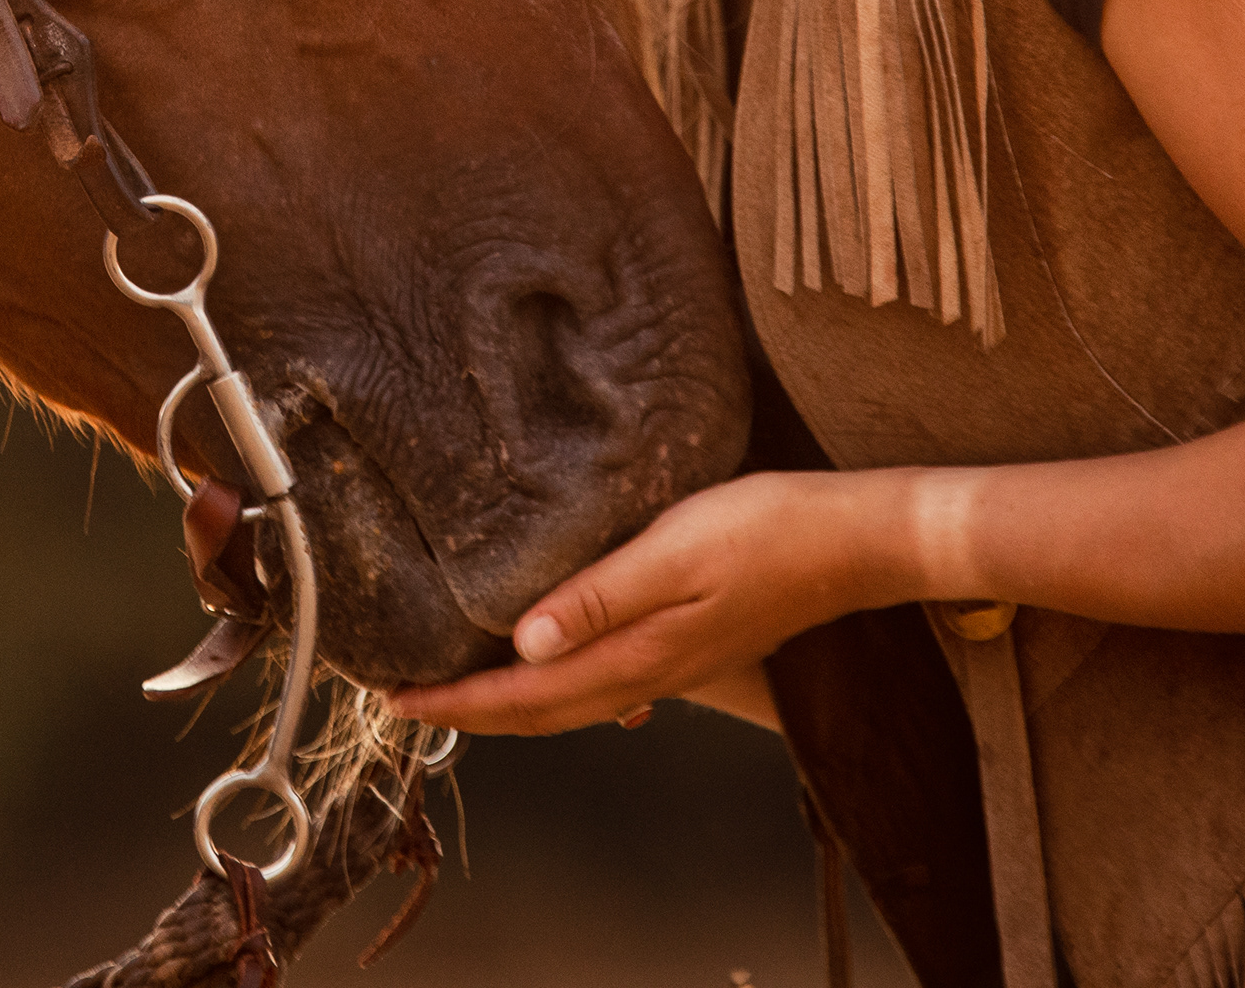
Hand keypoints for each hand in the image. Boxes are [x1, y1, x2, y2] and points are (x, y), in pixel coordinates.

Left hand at [386, 469, 909, 735]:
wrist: (851, 542)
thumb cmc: (765, 532)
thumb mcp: (673, 551)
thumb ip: (598, 599)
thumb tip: (523, 644)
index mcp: (634, 657)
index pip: (523, 696)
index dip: (455, 703)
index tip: (393, 697)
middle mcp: (646, 675)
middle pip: (537, 712)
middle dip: (466, 712)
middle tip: (399, 698)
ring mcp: (668, 667)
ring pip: (566, 701)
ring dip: (506, 701)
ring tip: (454, 683)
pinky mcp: (684, 647)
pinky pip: (598, 681)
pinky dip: (551, 683)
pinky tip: (541, 659)